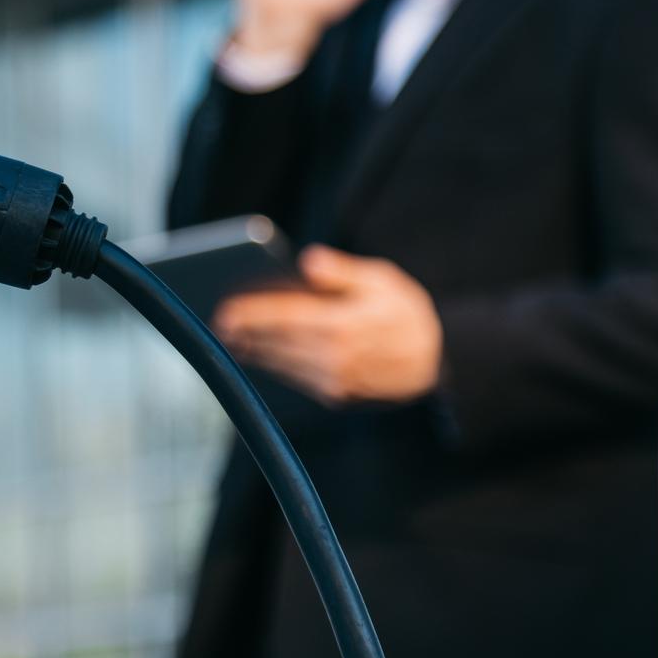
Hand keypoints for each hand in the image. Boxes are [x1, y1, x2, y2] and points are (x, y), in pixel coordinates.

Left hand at [211, 246, 441, 405]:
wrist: (438, 361)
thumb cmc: (405, 311)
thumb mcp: (381, 279)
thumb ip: (342, 272)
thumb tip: (307, 259)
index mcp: (345, 326)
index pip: (287, 318)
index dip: (252, 315)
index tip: (225, 310)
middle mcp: (338, 359)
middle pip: (278, 344)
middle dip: (246, 334)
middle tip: (219, 323)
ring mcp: (337, 383)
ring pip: (283, 365)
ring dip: (255, 351)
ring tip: (231, 337)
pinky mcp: (338, 398)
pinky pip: (297, 379)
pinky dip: (276, 365)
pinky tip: (260, 353)